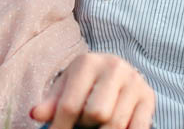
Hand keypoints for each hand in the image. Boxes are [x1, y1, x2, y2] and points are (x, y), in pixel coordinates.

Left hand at [30, 53, 154, 128]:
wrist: (116, 70)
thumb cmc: (85, 82)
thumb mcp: (66, 86)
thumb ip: (51, 102)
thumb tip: (35, 114)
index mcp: (87, 62)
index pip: (70, 104)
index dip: (60, 127)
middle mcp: (114, 67)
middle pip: (96, 114)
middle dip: (85, 126)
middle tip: (81, 125)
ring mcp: (134, 82)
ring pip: (115, 124)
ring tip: (93, 126)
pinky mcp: (149, 97)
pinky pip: (136, 128)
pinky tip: (110, 128)